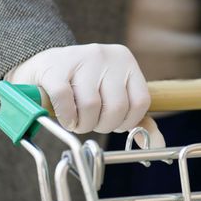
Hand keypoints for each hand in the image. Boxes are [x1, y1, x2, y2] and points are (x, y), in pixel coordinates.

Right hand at [5, 43, 163, 147]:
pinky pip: (65, 100)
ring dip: (82, 124)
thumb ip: (138, 119)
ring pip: (91, 106)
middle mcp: (107, 55)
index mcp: (126, 61)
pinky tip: (65, 116)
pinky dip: (66, 116)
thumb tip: (158, 146)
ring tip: (77, 120)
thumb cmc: (83, 86)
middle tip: (91, 123)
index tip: (113, 123)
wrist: (42, 66)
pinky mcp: (55, 66)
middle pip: (116, 107)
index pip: (140, 102)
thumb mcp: (114, 95)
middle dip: (102, 125)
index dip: (126, 122)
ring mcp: (81, 57)